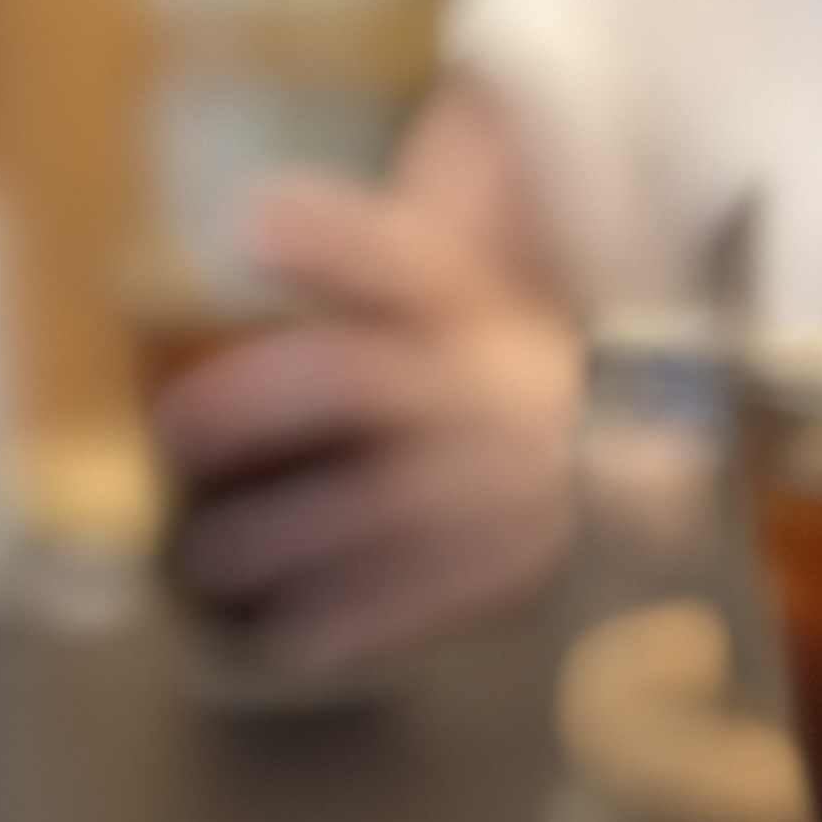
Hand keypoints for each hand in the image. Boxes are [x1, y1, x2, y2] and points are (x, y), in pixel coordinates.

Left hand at [147, 169, 581, 674]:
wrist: (646, 464)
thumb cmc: (509, 365)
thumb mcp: (471, 285)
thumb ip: (402, 239)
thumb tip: (324, 184)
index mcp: (472, 310)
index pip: (398, 261)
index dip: (331, 241)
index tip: (254, 223)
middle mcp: (490, 389)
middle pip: (354, 383)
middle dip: (254, 405)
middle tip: (175, 428)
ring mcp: (507, 482)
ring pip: (379, 507)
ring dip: (283, 539)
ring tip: (208, 560)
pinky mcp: (521, 562)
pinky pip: (431, 596)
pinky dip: (359, 621)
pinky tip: (291, 637)